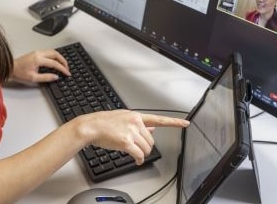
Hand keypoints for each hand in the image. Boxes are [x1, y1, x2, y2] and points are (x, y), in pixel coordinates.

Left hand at [11, 50, 70, 83]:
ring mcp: (37, 52)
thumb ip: (46, 77)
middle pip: (56, 54)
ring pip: (53, 51)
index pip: (54, 63)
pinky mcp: (36, 53)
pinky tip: (56, 61)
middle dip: (63, 61)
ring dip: (59, 57)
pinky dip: (55, 56)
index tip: (67, 73)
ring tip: (63, 65)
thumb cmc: (19, 73)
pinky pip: (48, 52)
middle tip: (67, 68)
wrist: (10, 68)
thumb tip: (56, 77)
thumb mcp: (33, 78)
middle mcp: (38, 53)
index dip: (62, 68)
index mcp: (38, 59)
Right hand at [74, 110, 189, 164]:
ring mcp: (131, 131)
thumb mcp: (123, 118)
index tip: (185, 123)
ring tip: (134, 153)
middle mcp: (135, 122)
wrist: (91, 126)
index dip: (174, 122)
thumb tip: (152, 129)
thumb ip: (139, 124)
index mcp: (136, 115)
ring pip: (146, 148)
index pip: (158, 119)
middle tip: (138, 149)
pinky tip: (136, 160)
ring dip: (142, 154)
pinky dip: (139, 160)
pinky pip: (139, 154)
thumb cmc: (103, 123)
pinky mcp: (126, 141)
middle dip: (146, 147)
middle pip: (151, 140)